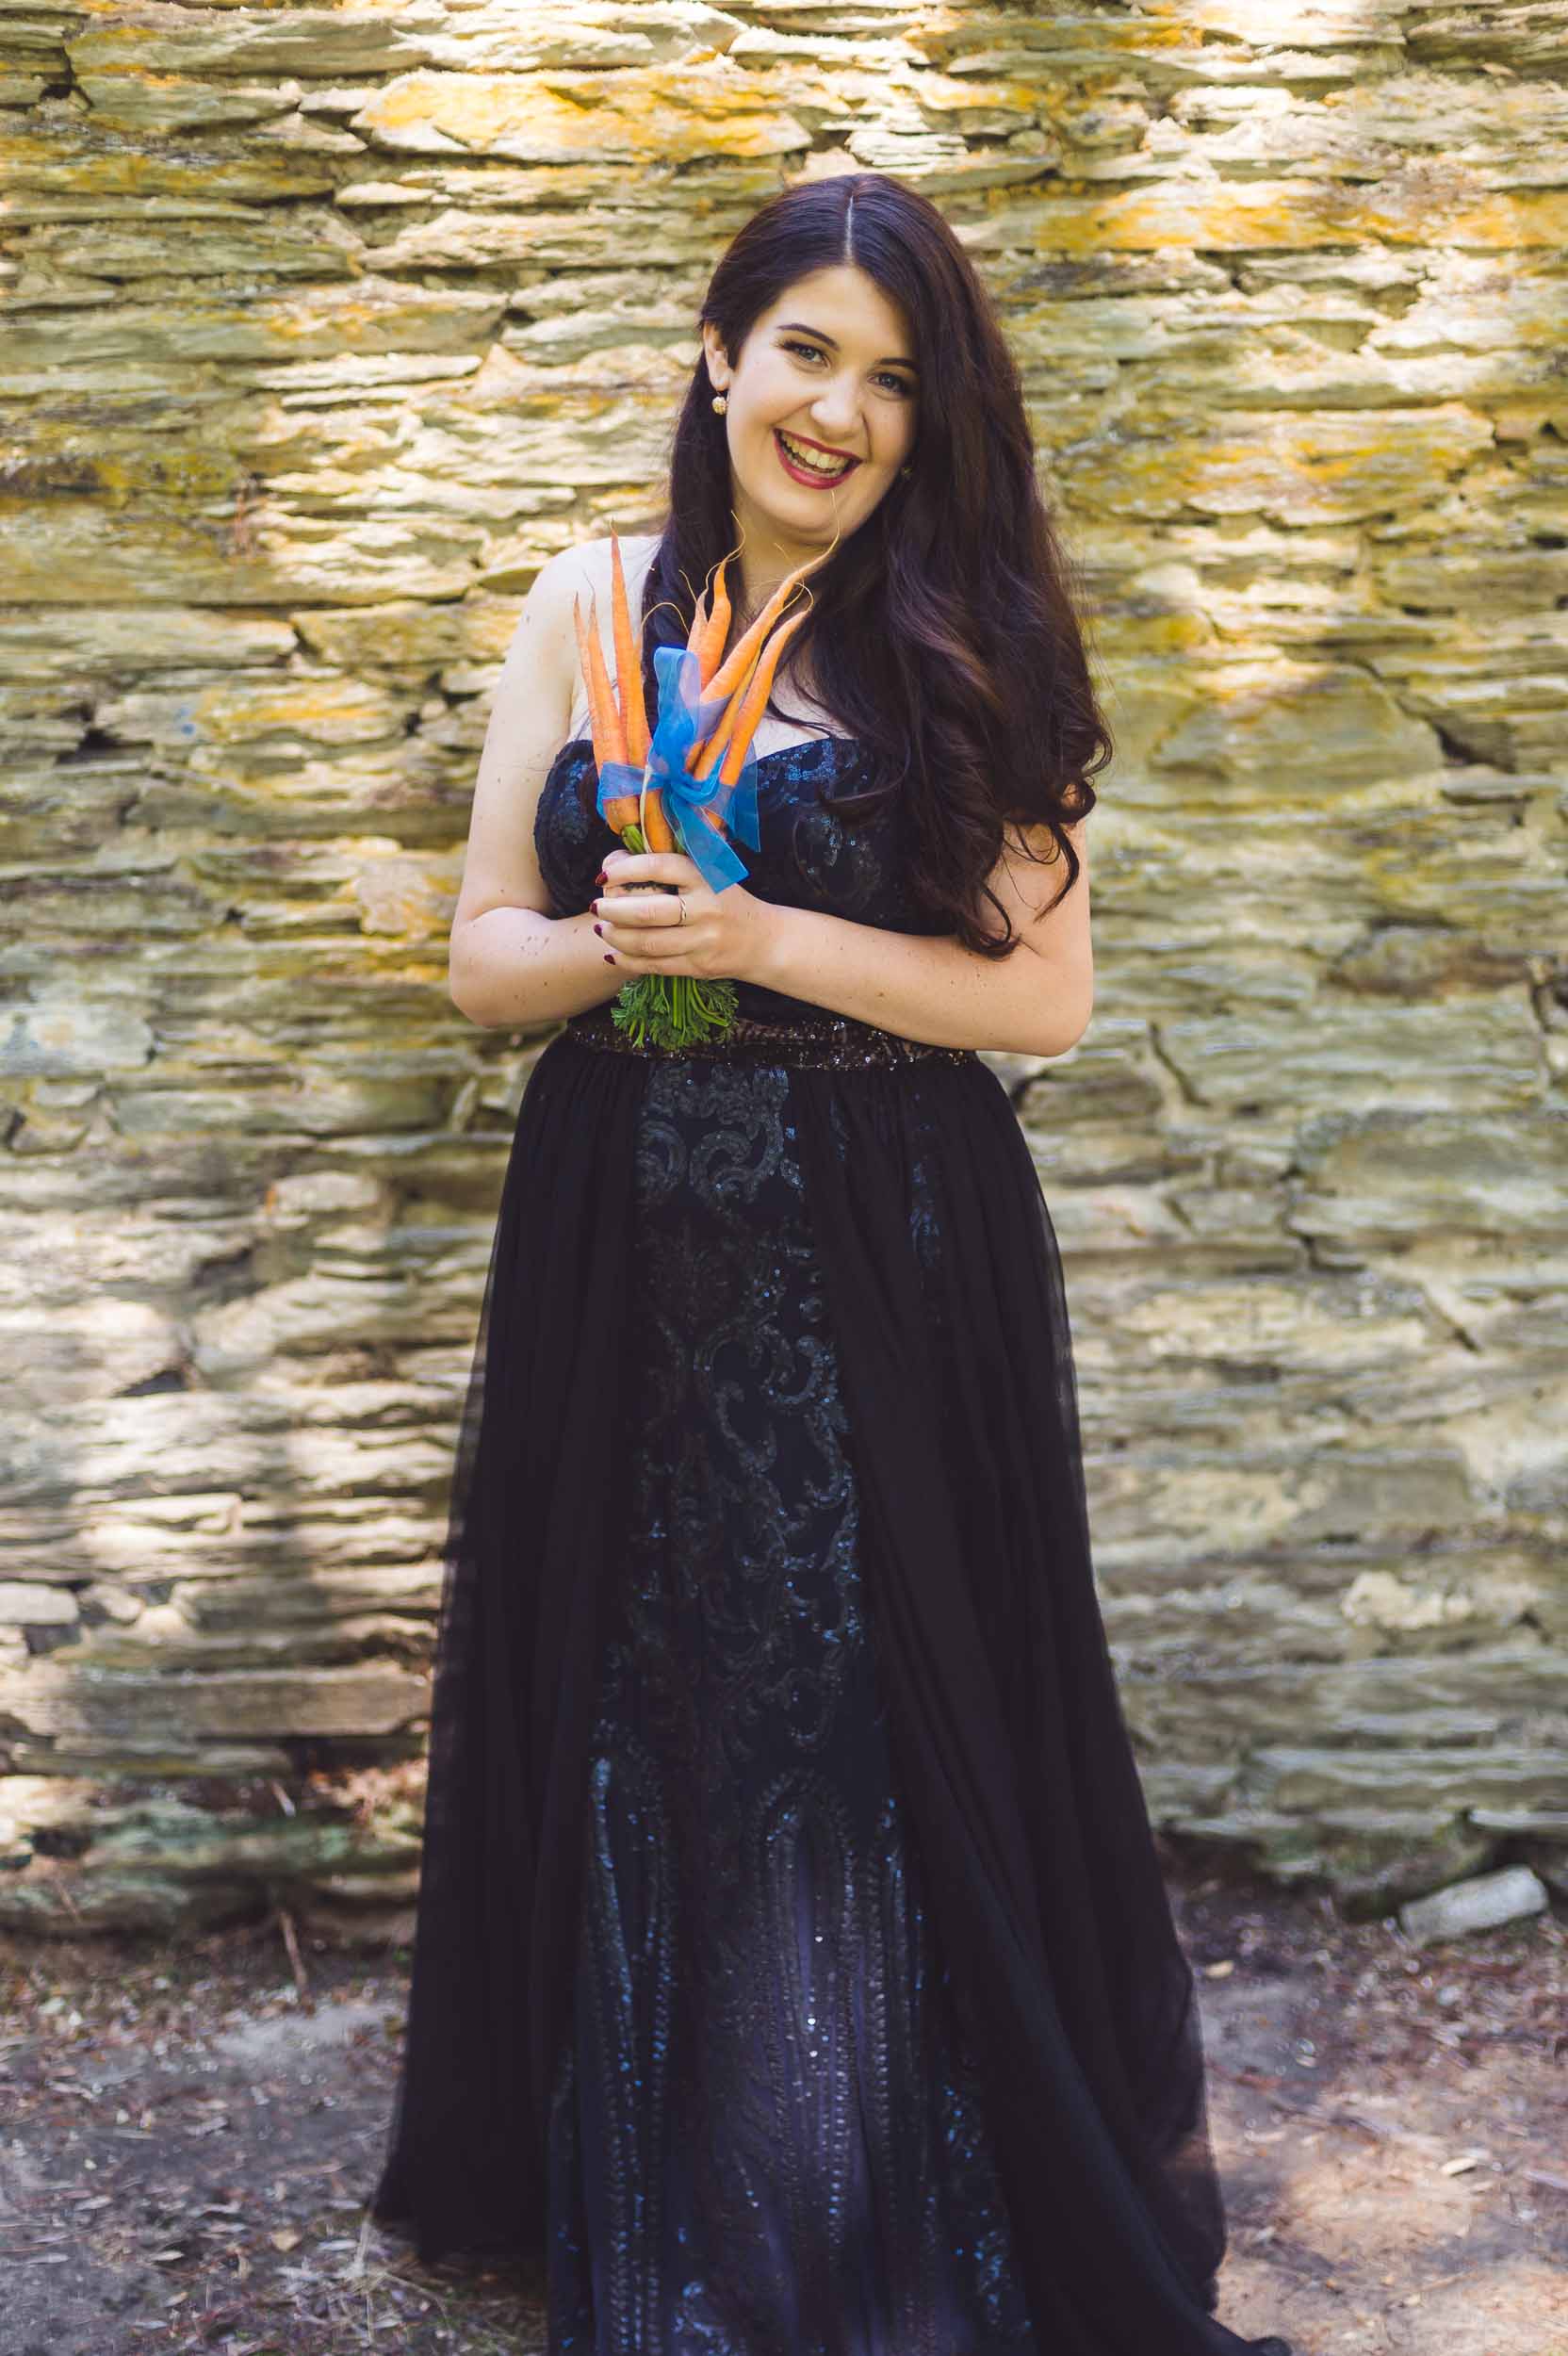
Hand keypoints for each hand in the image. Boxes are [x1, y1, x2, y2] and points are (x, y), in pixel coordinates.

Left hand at [591, 847, 777, 985]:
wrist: (763, 940)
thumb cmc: (726, 900)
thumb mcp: (711, 872)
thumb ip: (672, 865)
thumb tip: (617, 862)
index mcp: (706, 877)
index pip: (659, 867)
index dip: (626, 870)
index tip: (604, 875)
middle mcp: (706, 909)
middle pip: (648, 911)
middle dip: (613, 910)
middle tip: (596, 906)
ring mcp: (703, 941)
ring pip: (648, 943)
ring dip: (617, 937)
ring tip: (601, 930)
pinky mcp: (699, 966)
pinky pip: (656, 966)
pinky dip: (629, 962)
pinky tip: (613, 955)